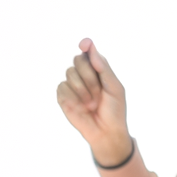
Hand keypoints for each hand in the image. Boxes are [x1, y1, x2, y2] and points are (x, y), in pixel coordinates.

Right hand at [56, 38, 133, 166]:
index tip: (84, 44)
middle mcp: (83, 75)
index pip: (88, 52)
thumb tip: (91, 48)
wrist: (107, 132)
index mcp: (98, 70)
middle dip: (89, 76)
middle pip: (78, 60)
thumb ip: (103, 67)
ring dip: (83, 90)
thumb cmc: (114, 110)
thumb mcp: (115, 87)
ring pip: (70, 73)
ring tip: (92, 104)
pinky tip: (81, 107)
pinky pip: (62, 87)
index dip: (86, 45)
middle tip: (99, 94)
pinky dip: (73, 97)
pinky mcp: (63, 97)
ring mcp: (72, 85)